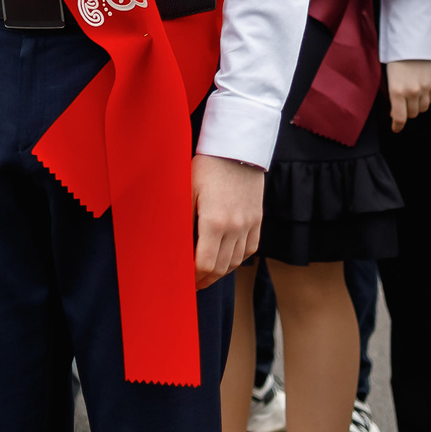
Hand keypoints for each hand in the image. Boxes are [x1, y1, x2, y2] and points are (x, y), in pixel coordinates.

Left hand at [192, 154, 263, 286]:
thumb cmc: (206, 167)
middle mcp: (235, 227)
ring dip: (220, 272)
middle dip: (205, 279)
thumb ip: (182, 221)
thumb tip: (173, 245)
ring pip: (236, 262)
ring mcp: (249, 224)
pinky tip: (226, 260)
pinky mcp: (257, 219)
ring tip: (207, 275)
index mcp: (214, 222)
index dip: (193, 277)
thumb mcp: (187, 191)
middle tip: (192, 284)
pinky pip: (250, 249)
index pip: (204, 264)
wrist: (236, 147)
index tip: (184, 280)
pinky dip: (237, 259)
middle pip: (220, 268)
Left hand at [387, 59, 430, 130]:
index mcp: (397, 90)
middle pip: (412, 114)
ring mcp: (425, 88)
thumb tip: (395, 111)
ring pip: (423, 108)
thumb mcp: (388, 76)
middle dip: (406, 112)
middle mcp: (412, 92)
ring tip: (412, 97)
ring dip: (417, 106)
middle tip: (402, 106)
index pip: (399, 117)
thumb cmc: (396, 57)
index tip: (396, 129)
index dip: (397, 126)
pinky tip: (420, 90)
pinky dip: (426, 98)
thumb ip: (393, 95)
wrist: (411, 40)